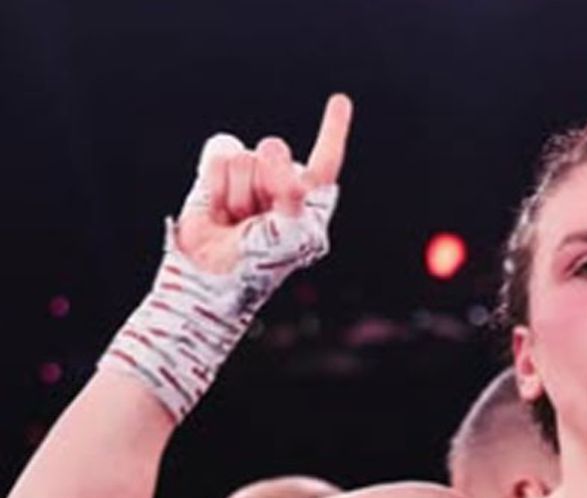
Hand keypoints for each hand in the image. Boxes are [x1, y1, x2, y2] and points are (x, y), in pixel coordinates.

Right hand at [174, 94, 352, 273]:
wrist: (215, 276)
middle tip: (256, 219)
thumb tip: (273, 155)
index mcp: (309, 196)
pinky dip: (214, 183)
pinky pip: (218, 153)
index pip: (326, 158)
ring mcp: (249, 177)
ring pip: (243, 157)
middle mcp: (281, 181)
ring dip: (235, 194)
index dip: (333, 129)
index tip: (340, 100)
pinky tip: (218, 210)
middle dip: (261, 184)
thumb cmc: (261, 263)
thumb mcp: (293, 234)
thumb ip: (292, 194)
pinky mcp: (217, 175)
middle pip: (274, 150)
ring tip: (237, 221)